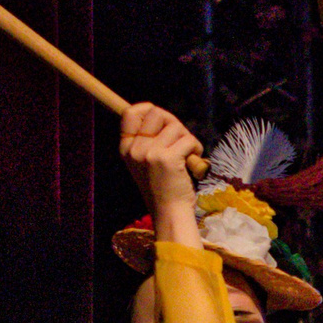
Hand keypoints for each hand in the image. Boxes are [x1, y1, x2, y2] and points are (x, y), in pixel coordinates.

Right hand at [119, 103, 201, 222]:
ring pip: (175, 126)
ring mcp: (149, 153)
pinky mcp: (166, 158)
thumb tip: (161, 114)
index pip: (130, 113)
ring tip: (187, 156)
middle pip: (156, 113)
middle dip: (174, 123)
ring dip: (188, 139)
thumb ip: (149, 141)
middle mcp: (135, 149)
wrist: (170, 214)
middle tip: (181, 140)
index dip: (149, 109)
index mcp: (126, 149)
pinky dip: (196, 149)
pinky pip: (188, 139)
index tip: (164, 120)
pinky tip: (194, 163)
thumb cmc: (164, 189)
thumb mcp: (147, 163)